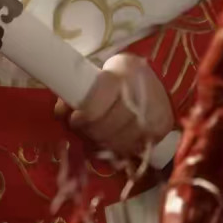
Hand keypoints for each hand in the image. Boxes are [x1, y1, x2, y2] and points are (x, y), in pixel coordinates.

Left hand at [55, 53, 174, 159]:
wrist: (155, 80)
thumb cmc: (119, 76)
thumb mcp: (99, 74)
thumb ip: (78, 92)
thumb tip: (60, 113)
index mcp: (120, 73)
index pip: (96, 104)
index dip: (83, 117)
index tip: (75, 119)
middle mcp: (139, 92)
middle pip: (108, 127)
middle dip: (91, 132)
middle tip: (85, 130)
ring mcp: (154, 111)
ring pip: (120, 141)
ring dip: (104, 143)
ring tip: (99, 136)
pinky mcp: (162, 126)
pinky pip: (134, 148)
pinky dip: (121, 148)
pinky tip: (115, 140)